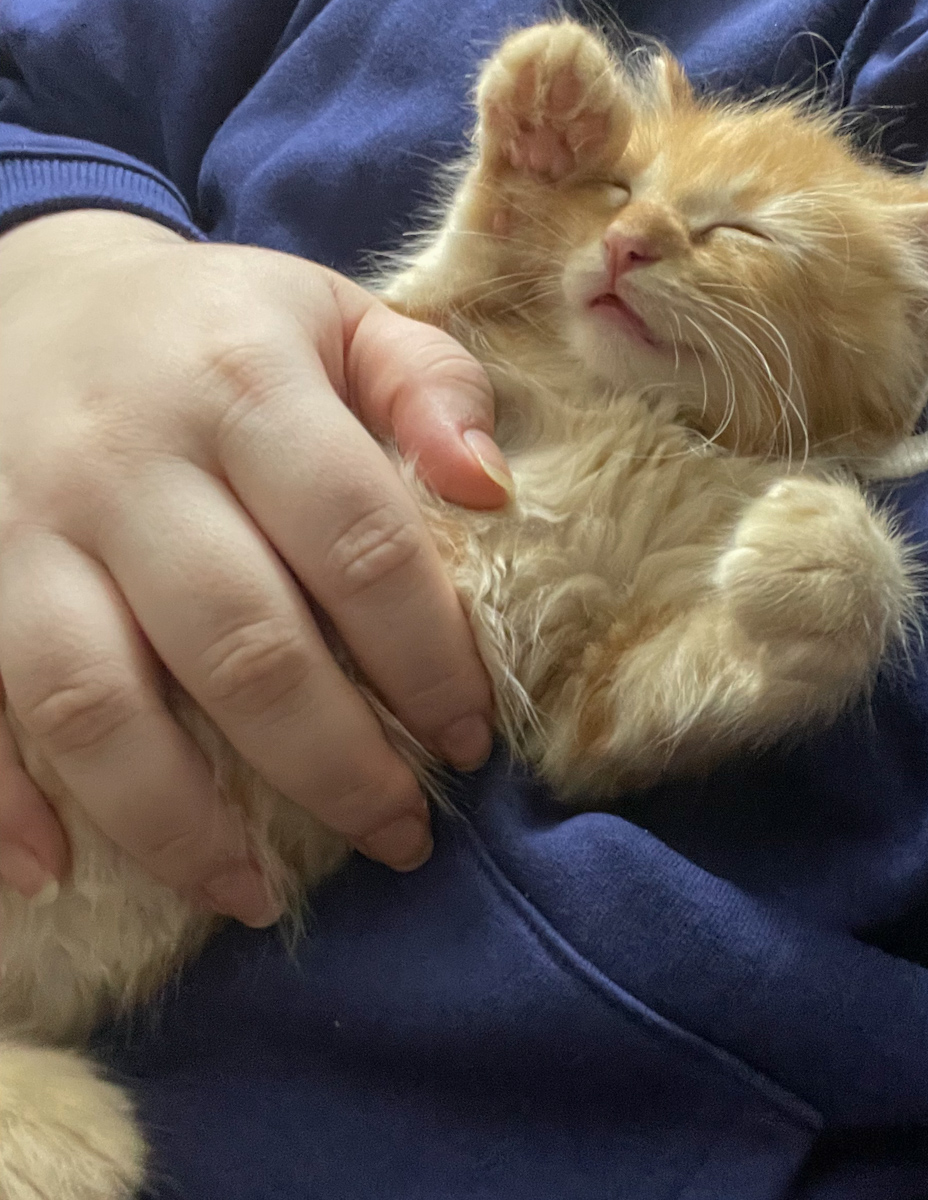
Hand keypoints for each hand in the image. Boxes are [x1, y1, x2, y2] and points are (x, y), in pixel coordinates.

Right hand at [0, 209, 510, 924]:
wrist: (35, 297)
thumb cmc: (221, 332)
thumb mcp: (341, 320)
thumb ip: (431, 388)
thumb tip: (491, 491)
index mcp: (246, 384)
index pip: (363, 548)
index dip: (429, 662)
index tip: (469, 739)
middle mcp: (127, 460)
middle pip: (244, 649)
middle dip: (337, 769)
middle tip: (401, 836)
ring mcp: (20, 527)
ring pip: (95, 706)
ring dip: (181, 825)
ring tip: (257, 896)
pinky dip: (2, 805)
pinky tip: (56, 878)